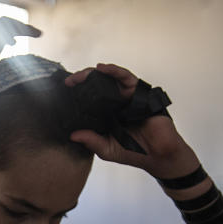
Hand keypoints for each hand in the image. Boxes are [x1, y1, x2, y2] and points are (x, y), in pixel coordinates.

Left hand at [65, 63, 198, 178]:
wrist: (157, 154)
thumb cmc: (133, 152)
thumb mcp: (106, 148)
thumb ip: (91, 141)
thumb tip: (72, 135)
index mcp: (105, 114)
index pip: (89, 99)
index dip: (78, 94)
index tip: (65, 91)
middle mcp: (115, 103)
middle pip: (97, 85)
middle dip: (83, 80)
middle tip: (70, 81)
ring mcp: (126, 97)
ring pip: (110, 78)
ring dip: (95, 73)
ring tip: (82, 75)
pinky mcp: (138, 92)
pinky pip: (126, 77)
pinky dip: (114, 71)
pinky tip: (103, 69)